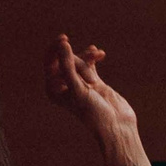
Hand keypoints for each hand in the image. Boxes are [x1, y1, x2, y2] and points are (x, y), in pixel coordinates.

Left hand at [45, 34, 146, 165]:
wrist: (115, 125)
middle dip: (78, 57)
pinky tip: (100, 53)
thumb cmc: (93, 112)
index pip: (50, 63)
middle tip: (90, 54)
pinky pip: (89, 63)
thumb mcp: (78, 88)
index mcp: (53, 90)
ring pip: (79, 60)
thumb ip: (68, 66)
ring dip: (88, 57)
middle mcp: (64, 86)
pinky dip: (93, 57)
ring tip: (98, 55)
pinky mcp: (93, 81)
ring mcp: (79, 83)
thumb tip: (63, 44)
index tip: (65, 40)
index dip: (55, 49)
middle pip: (65, 59)